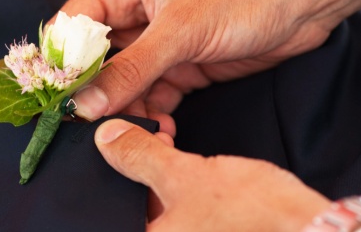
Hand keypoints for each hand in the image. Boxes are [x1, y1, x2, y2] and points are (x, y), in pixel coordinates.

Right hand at [59, 0, 360, 132]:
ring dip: (129, 111)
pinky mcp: (183, 64)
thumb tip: (86, 102)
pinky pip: (155, 96)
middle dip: (97, 95)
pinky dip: (155, 115)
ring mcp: (160, 41)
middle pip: (96, 61)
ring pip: (125, 84)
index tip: (58, 104)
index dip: (62, 65)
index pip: (73, 27)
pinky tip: (162, 130)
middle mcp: (135, 11)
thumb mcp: (182, 30)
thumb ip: (132, 69)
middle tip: (95, 127)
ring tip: (137, 133)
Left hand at [95, 119, 331, 230]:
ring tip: (168, 148)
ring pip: (157, 215)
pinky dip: (178, 198)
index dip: (106, 177)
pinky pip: (181, 222)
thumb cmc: (253, 219)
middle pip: (132, 212)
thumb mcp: (187, 177)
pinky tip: (190, 172)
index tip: (111, 145)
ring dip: (156, 183)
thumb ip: (140, 157)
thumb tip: (106, 138)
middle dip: (134, 176)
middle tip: (143, 141)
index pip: (109, 210)